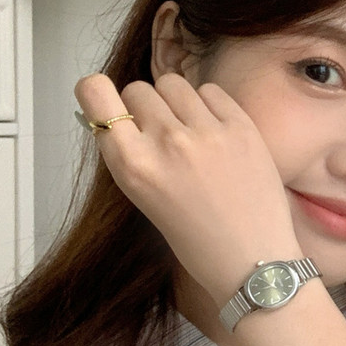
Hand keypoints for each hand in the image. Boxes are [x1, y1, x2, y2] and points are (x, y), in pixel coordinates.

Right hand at [75, 72, 300, 303]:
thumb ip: (130, 153)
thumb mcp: (142, 197)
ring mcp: (207, 132)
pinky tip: (216, 134)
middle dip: (145, 108)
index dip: (99, 94)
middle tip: (161, 136)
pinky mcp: (242, 127)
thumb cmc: (196, 238)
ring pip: (173, 84)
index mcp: (132, 165)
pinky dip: (209, 105)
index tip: (108, 103)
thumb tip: (119, 114)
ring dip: (176, 103)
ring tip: (190, 134)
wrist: (251, 261)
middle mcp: (166, 142)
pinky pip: (211, 90)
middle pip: (138, 89)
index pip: (94, 93)